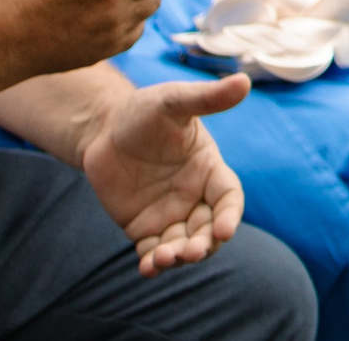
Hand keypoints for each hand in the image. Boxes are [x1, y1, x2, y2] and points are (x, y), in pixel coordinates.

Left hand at [78, 77, 251, 274]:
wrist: (103, 129)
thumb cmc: (144, 111)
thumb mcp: (174, 101)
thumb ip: (207, 98)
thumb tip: (245, 81)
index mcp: (209, 169)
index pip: (229, 198)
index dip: (230, 215)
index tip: (225, 230)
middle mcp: (194, 196)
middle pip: (209, 229)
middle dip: (205, 244)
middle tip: (191, 251)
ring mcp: (170, 215)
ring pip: (183, 245)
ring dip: (179, 256)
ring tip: (164, 258)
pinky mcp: (144, 228)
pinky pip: (153, 252)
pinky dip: (153, 264)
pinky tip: (148, 268)